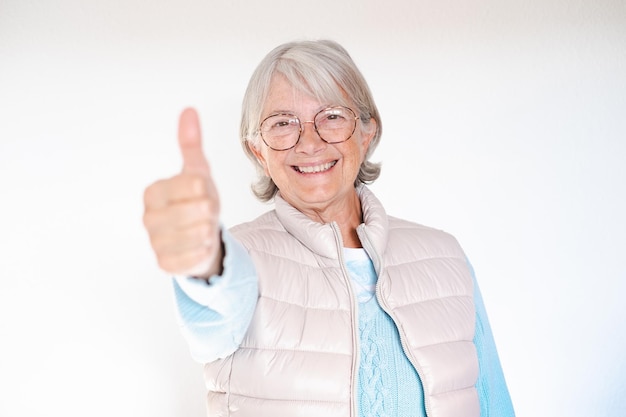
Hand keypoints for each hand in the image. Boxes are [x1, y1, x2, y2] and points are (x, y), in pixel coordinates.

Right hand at [143, 108, 221, 277]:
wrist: (197, 237)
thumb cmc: (196, 201)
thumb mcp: (197, 172)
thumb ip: (191, 144)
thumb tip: (189, 110)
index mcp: (153, 192)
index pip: (194, 185)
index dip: (207, 190)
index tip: (202, 193)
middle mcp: (148, 217)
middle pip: (199, 210)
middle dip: (210, 211)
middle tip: (205, 213)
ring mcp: (154, 242)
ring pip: (200, 233)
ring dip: (209, 231)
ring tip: (202, 227)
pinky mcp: (165, 264)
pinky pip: (196, 255)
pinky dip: (205, 250)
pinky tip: (199, 245)